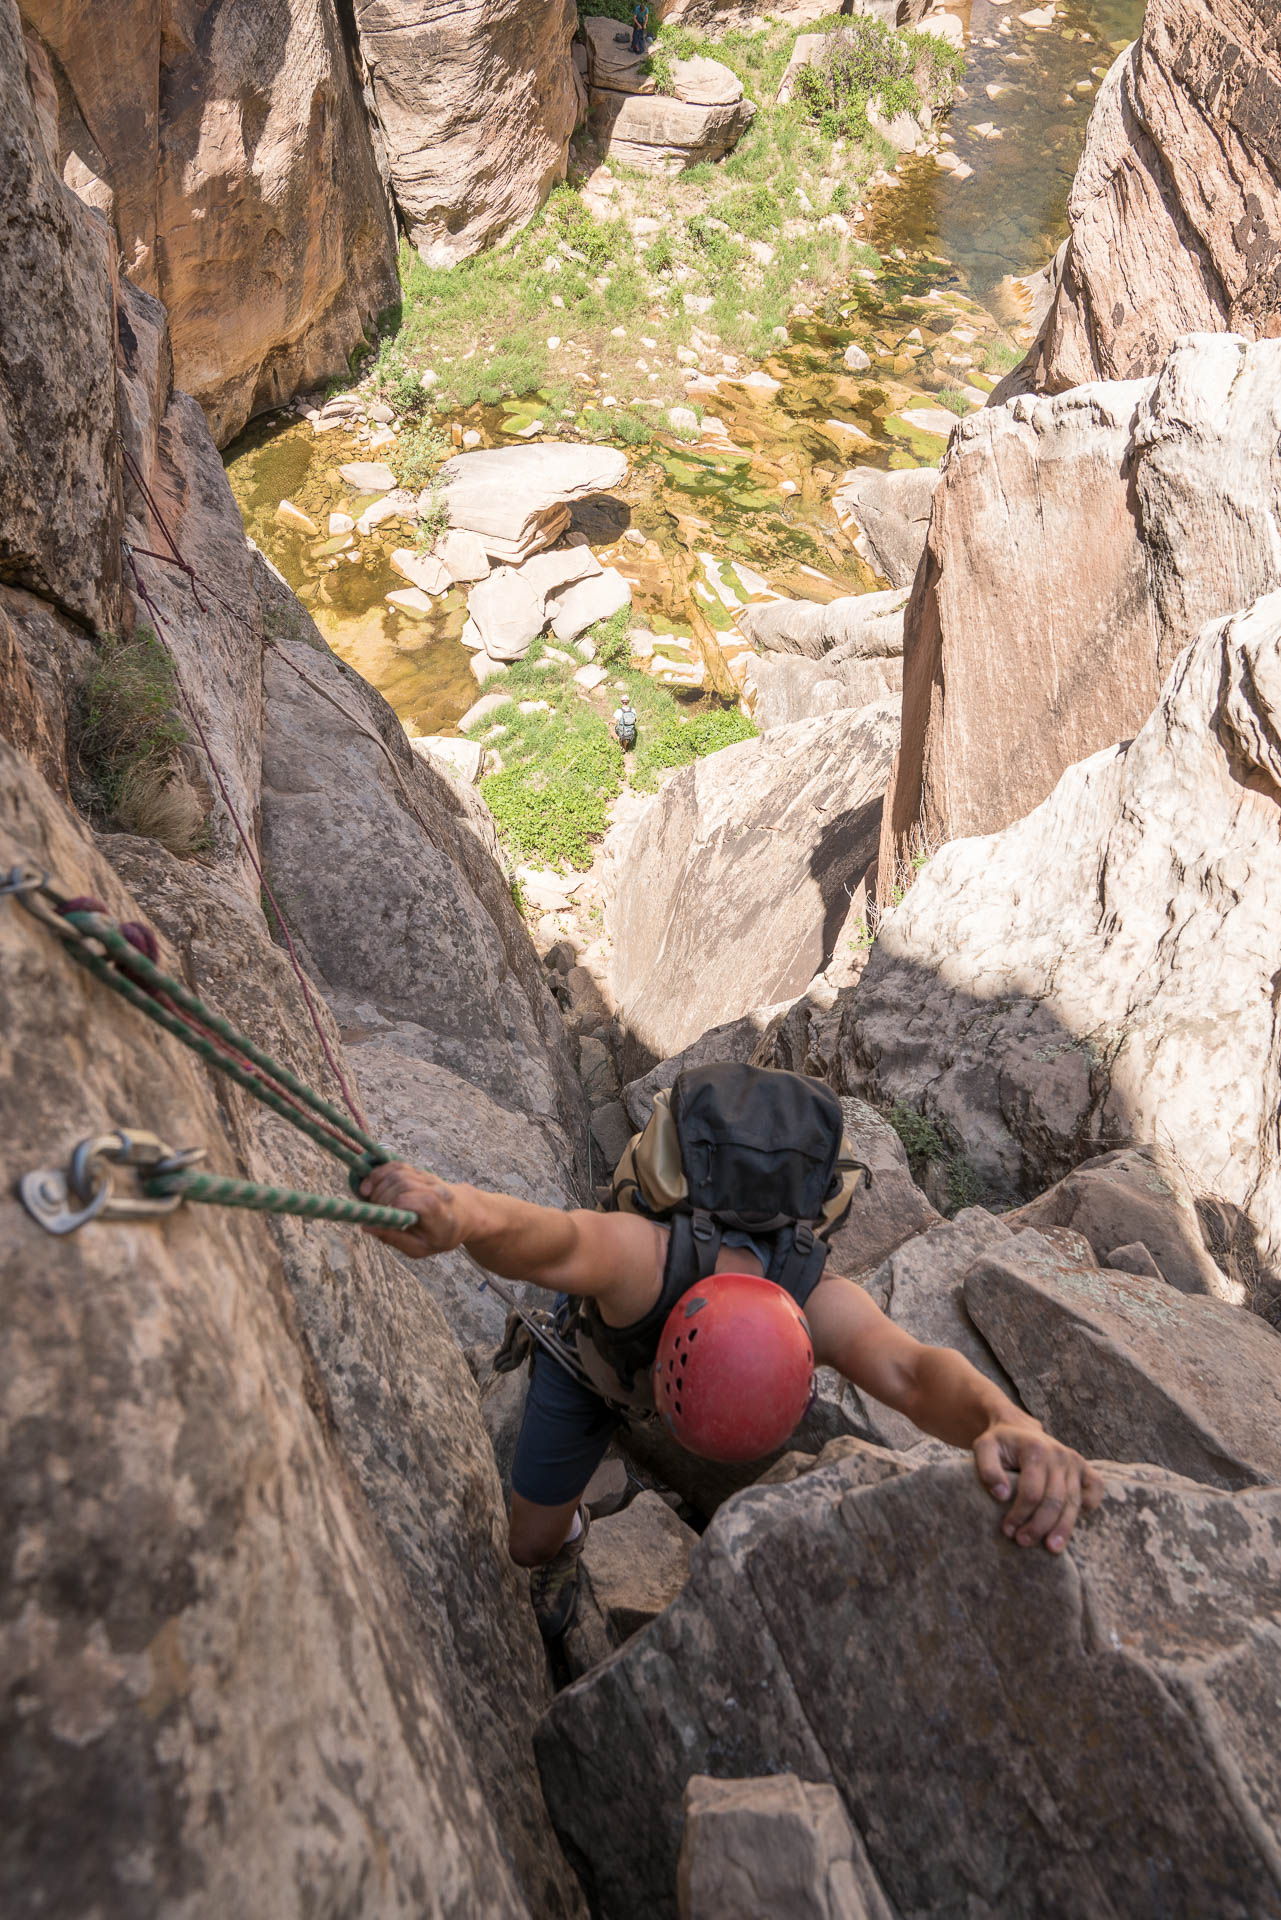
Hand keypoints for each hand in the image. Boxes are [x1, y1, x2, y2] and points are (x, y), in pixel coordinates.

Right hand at [359, 1161, 463, 1258]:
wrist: (466, 1214)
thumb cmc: (442, 1235)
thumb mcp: (421, 1248)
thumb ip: (394, 1238)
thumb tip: (366, 1226)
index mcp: (434, 1208)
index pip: (403, 1200)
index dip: (385, 1207)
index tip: (377, 1218)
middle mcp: (431, 1187)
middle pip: (397, 1183)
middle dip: (378, 1196)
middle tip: (372, 1211)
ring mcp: (426, 1176)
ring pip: (395, 1172)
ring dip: (376, 1184)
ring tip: (370, 1200)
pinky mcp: (420, 1171)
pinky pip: (396, 1165)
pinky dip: (380, 1172)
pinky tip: (370, 1185)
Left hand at [972, 1421, 1104, 1552]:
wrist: (1018, 1428)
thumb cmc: (999, 1443)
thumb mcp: (983, 1447)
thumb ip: (987, 1469)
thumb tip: (1002, 1495)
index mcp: (1036, 1449)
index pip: (1031, 1492)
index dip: (1019, 1514)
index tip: (1007, 1530)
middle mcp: (1060, 1455)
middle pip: (1054, 1501)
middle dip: (1039, 1526)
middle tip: (1023, 1542)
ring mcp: (1074, 1461)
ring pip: (1073, 1502)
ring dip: (1062, 1528)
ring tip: (1050, 1548)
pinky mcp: (1084, 1467)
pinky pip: (1095, 1489)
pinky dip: (1090, 1506)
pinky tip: (1074, 1522)